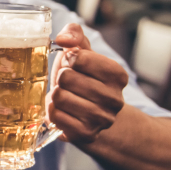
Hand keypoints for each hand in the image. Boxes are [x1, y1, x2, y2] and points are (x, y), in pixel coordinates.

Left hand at [48, 23, 128, 144]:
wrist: (91, 116)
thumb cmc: (83, 79)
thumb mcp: (82, 54)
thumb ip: (75, 35)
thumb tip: (63, 38)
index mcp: (117, 74)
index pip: (78, 57)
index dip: (68, 60)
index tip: (72, 66)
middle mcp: (114, 98)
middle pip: (66, 77)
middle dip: (60, 79)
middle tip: (67, 85)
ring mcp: (102, 119)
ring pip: (60, 97)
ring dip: (55, 95)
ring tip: (65, 97)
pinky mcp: (86, 134)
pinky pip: (56, 116)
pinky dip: (52, 112)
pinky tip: (62, 111)